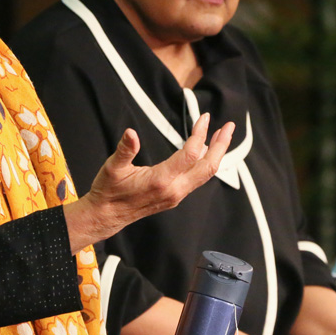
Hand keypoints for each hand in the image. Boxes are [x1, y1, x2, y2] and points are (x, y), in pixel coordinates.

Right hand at [63, 113, 233, 251]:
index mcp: (161, 181)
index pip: (190, 155)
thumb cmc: (108, 191)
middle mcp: (174, 190)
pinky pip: (197, 179)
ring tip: (222, 136)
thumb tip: (131, 133)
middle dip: (221, 146)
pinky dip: (205, 163)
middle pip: (208, 167)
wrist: (106, 216)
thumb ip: (124, 150)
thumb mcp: (112, 168)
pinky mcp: (175, 197)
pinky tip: (205, 151)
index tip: (204, 118)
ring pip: (205, 174)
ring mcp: (176, 195)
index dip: (200, 134)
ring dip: (216, 154)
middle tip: (229, 127)